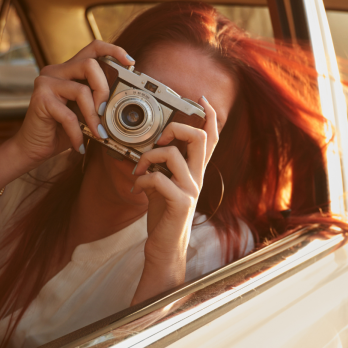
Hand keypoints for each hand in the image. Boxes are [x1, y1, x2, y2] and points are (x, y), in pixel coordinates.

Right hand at [9, 41, 133, 167]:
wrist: (34, 147)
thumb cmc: (61, 130)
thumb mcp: (85, 113)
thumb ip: (98, 102)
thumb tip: (123, 102)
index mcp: (69, 70)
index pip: (93, 48)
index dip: (113, 50)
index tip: (130, 62)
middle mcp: (56, 71)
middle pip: (90, 65)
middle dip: (104, 90)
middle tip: (106, 112)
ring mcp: (46, 82)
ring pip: (82, 90)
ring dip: (93, 117)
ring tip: (97, 134)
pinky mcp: (40, 98)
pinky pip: (69, 115)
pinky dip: (78, 133)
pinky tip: (79, 145)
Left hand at [131, 97, 218, 294]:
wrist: (164, 248)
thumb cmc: (163, 215)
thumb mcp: (162, 184)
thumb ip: (161, 166)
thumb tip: (149, 148)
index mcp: (195, 171)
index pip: (211, 138)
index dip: (209, 116)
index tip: (201, 100)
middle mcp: (198, 178)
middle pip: (200, 138)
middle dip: (176, 128)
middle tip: (161, 138)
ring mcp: (191, 190)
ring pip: (173, 155)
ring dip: (148, 157)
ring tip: (139, 169)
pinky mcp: (180, 203)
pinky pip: (158, 179)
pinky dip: (141, 180)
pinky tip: (136, 187)